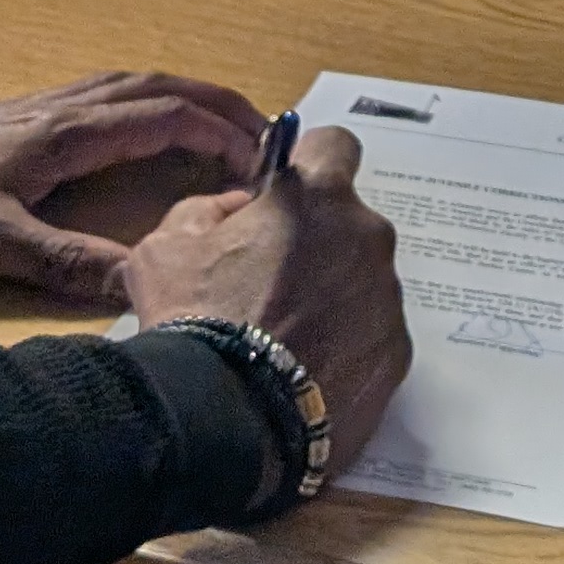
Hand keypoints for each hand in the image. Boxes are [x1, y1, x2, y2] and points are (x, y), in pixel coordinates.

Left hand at [0, 71, 265, 310]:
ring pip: (131, 86)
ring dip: (185, 98)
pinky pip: (106, 98)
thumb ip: (66, 264)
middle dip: (218, 103)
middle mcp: (60, 110)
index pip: (163, 115)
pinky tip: (149, 129)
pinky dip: (148, 105)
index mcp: (63, 134)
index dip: (220, 133)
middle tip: (267, 132)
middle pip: (157, 86)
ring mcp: (40, 111)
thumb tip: (145, 282)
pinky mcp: (22, 123)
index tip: (262, 163)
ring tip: (226, 126)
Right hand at [121, 125, 412, 482]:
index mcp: (316, 197)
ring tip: (284, 337)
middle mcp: (367, 238)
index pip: (335, 144)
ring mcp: (388, 299)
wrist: (227, 419)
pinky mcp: (397, 355)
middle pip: (350, 222)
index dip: (309, 162)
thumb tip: (241, 209)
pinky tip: (305, 371)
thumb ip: (209, 208)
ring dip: (334, 295)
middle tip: (271, 281)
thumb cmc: (195, 321)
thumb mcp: (166, 246)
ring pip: (363, 280)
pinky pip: (373, 334)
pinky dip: (348, 344)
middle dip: (319, 241)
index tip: (287, 194)